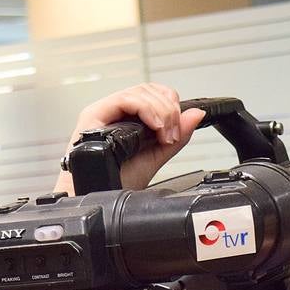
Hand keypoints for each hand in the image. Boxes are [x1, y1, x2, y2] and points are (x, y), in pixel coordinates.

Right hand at [54, 83, 205, 194]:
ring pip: (138, 92)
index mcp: (128, 119)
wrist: (99, 199)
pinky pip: (124, 99)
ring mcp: (103, 112)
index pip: (154, 95)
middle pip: (148, 89)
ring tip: (164, 136)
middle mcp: (114, 112)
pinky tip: (154, 127)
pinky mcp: (93, 115)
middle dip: (169, 109)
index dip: (171, 104)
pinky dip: (145, 109)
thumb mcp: (156, 159)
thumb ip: (176, 138)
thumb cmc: (117, 183)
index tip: (178, 128)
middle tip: (172, 135)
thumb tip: (196, 114)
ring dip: (160, 111)